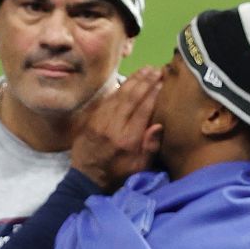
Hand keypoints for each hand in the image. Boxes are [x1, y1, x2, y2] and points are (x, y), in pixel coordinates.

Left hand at [70, 67, 162, 191]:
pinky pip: (106, 100)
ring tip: (145, 69)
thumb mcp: (139, 167)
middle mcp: (113, 127)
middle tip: (157, 69)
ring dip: (132, 81)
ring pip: (118, 96)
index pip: (143, 110)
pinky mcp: (90, 120)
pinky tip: (127, 81)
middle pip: (131, 98)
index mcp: (128, 139)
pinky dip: (118, 89)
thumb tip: (159, 125)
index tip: (163, 81)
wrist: (86, 178)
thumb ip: (150, 146)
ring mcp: (99, 122)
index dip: (154, 93)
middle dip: (145, 81)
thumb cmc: (118, 173)